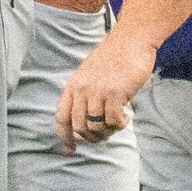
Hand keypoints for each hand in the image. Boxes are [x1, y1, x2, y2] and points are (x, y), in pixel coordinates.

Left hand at [57, 29, 155, 148]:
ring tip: (118, 123)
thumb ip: (85, 94)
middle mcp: (81, 90)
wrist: (130, 41)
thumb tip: (88, 121)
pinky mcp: (115, 93)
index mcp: (72, 86)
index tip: (71, 149)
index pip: (61, 118)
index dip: (64, 137)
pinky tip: (126, 117)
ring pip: (95, 126)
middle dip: (92, 137)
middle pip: (78, 127)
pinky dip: (120, 124)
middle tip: (106, 134)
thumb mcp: (90, 75)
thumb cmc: (114, 59)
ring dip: (108, 131)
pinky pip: (113, 120)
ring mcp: (97, 91)